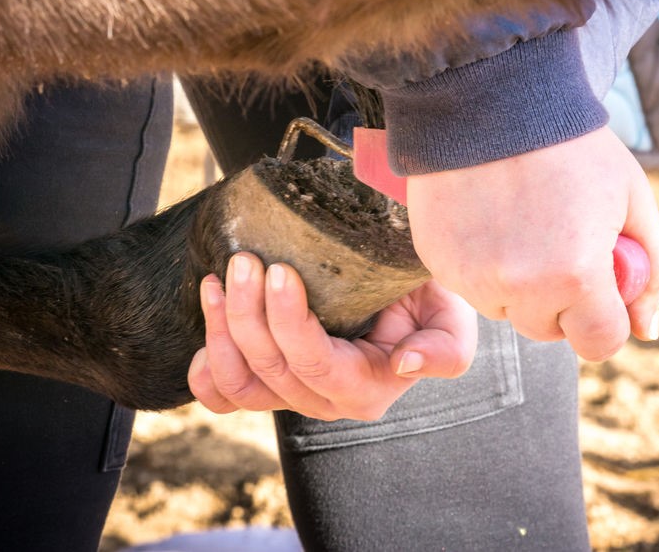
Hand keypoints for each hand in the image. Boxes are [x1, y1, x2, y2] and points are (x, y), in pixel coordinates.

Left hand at [188, 252, 477, 420]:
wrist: (400, 288)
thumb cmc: (426, 299)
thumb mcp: (453, 318)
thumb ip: (445, 349)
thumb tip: (404, 363)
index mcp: (367, 390)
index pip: (316, 365)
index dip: (289, 322)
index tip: (278, 270)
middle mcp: (324, 400)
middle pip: (270, 369)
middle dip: (249, 312)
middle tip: (244, 259)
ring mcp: (290, 392)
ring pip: (239, 382)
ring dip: (222, 329)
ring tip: (220, 277)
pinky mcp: (266, 380)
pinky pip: (223, 392)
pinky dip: (206, 364)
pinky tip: (211, 313)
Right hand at [406, 127, 658, 361]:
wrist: (489, 100)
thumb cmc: (569, 146)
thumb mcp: (630, 199)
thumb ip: (651, 269)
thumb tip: (647, 329)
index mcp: (574, 274)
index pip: (599, 343)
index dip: (605, 321)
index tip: (600, 295)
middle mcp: (517, 286)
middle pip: (546, 330)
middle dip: (558, 302)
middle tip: (556, 246)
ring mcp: (470, 277)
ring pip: (503, 310)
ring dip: (515, 286)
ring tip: (517, 225)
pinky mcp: (437, 262)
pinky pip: (468, 286)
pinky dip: (480, 265)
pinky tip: (486, 219)